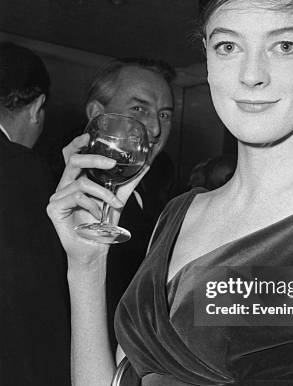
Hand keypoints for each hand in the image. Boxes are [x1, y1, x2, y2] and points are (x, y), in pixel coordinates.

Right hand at [47, 134, 149, 263]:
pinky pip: (76, 198)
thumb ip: (129, 182)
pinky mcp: (54, 208)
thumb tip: (145, 164)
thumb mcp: (118, 198)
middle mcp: (65, 185)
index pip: (72, 155)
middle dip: (93, 158)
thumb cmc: (103, 225)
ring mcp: (57, 196)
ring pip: (81, 183)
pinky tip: (98, 215)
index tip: (90, 136)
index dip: (77, 143)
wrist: (95, 250)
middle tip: (111, 163)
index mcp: (76, 180)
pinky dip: (93, 205)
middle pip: (72, 160)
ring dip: (103, 193)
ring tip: (114, 204)